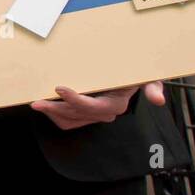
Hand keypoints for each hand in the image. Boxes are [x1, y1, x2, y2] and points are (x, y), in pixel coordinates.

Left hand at [30, 82, 162, 130]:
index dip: (75, 100)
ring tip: (36, 104)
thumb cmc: (135, 74)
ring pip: (68, 121)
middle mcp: (104, 113)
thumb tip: (157, 100)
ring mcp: (92, 116)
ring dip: (51, 114)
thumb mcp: (147, 77)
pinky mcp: (84, 115)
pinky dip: (54, 114)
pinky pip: (67, 120)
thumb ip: (152, 87)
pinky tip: (45, 104)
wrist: (129, 77)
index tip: (59, 88)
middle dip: (55, 109)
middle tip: (36, 102)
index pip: (92, 107)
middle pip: (75, 115)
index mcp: (115, 104)